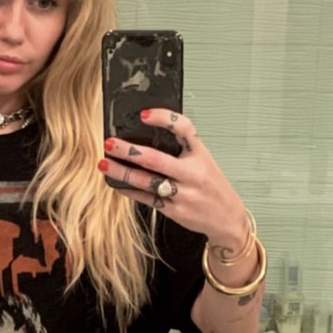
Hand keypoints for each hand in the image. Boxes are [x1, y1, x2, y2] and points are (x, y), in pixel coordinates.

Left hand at [99, 109, 247, 250]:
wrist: (228, 218)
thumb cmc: (212, 186)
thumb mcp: (204, 161)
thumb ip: (181, 150)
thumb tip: (145, 137)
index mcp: (201, 155)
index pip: (185, 129)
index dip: (164, 118)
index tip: (144, 114)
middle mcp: (192, 174)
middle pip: (157, 159)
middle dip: (129, 151)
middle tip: (110, 143)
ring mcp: (183, 194)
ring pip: (146, 182)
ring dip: (122, 172)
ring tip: (104, 163)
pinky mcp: (174, 211)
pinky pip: (146, 199)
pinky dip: (128, 190)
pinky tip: (116, 183)